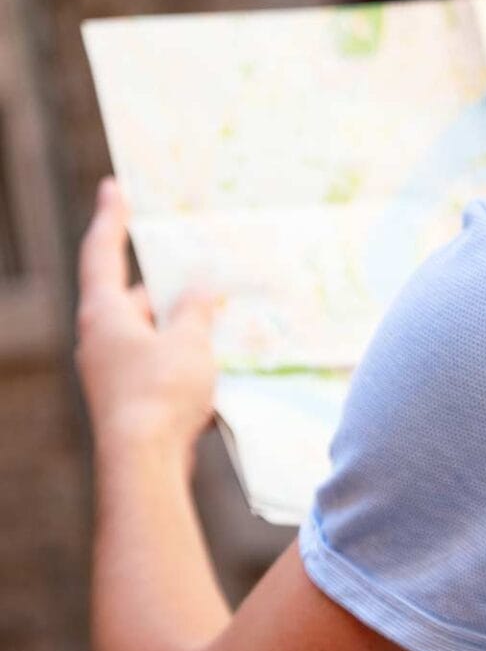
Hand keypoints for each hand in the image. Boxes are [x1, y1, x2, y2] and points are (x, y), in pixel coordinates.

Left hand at [76, 178, 218, 476]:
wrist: (145, 463)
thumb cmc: (163, 394)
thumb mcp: (190, 342)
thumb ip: (196, 310)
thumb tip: (201, 288)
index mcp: (105, 314)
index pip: (103, 253)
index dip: (111, 217)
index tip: (114, 187)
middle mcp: (100, 338)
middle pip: (132, 296)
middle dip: (167, 284)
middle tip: (200, 268)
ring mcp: (112, 370)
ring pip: (149, 331)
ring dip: (181, 322)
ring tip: (220, 315)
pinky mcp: (129, 397)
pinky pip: (157, 361)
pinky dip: (182, 353)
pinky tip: (214, 360)